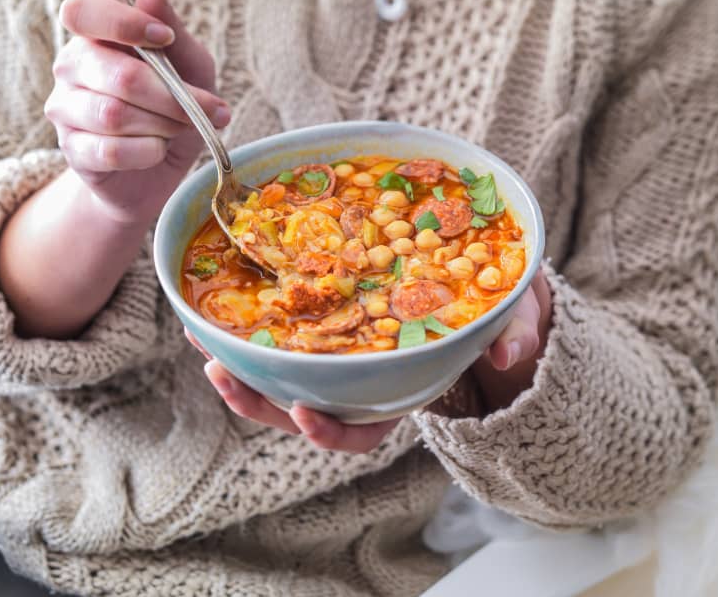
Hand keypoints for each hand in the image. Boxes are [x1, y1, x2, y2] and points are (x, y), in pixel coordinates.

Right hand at [45, 0, 229, 224]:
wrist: (159, 173)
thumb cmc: (173, 111)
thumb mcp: (189, 68)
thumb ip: (173, 30)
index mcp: (94, 37)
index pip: (84, 12)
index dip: (125, 23)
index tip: (165, 39)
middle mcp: (71, 67)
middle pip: (120, 76)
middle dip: (172, 98)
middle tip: (202, 111)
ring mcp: (66, 109)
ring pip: (115, 115)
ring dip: (163, 126)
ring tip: (178, 130)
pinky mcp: (74, 151)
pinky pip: (112, 150)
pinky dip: (148, 152)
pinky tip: (157, 150)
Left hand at [187, 269, 551, 450]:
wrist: (481, 286)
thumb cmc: (493, 311)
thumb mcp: (513, 317)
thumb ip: (515, 332)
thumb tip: (509, 350)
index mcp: (404, 391)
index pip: (364, 430)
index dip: (332, 432)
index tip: (304, 414)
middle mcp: (365, 381)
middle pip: (305, 407)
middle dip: (259, 399)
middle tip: (220, 372)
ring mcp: (343, 355)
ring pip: (284, 376)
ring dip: (240, 363)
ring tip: (202, 337)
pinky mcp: (331, 324)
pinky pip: (286, 335)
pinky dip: (253, 327)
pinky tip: (226, 305)